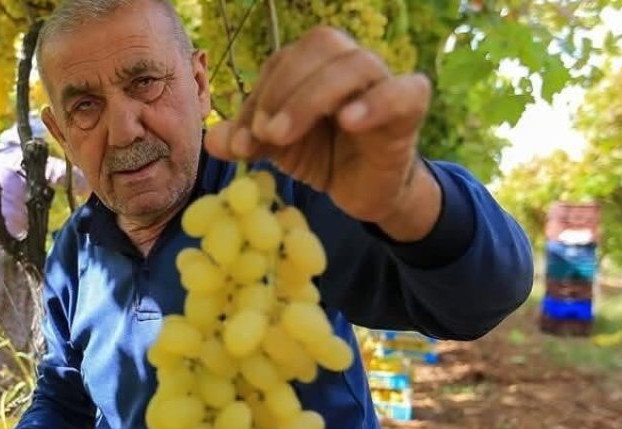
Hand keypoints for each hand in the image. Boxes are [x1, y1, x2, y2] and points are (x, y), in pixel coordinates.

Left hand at [205, 27, 438, 236]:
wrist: (364, 190)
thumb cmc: (321, 155)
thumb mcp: (277, 149)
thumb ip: (246, 138)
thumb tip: (212, 139)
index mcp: (316, 65)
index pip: (285, 60)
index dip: (260, 95)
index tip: (241, 139)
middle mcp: (349, 64)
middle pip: (321, 45)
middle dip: (284, 88)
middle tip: (265, 133)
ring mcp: (383, 82)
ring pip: (355, 65)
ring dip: (312, 98)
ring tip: (284, 135)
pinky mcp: (409, 109)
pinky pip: (404, 91)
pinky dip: (376, 102)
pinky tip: (350, 120)